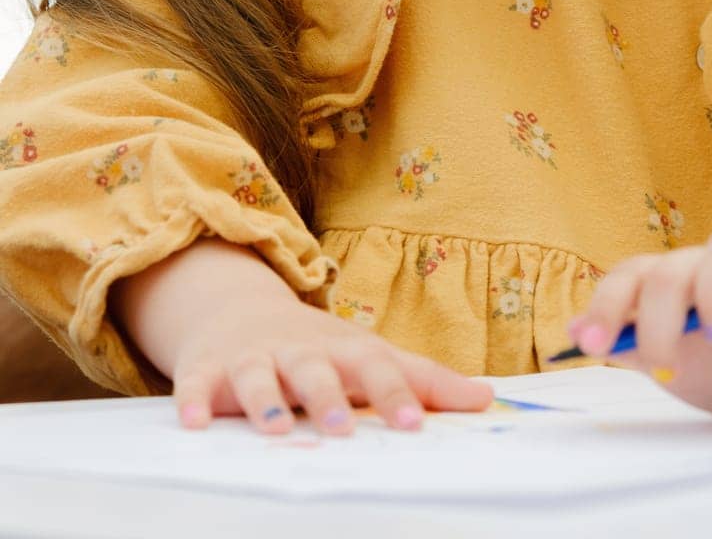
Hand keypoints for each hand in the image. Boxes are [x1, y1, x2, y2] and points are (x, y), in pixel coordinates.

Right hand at [172, 289, 494, 435]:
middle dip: (326, 397)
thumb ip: (426, 380)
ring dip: (266, 400)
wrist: (239, 311)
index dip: (394, 394)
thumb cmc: (318, 346)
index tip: (415, 425)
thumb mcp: (369, 355)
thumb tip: (488, 399)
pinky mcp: (206, 370)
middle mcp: (298, 350)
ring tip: (276, 429)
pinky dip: (192, 401)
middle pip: (314, 369)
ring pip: (257, 376)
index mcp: (342, 349)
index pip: (374, 367)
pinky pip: (195, 385)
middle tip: (341, 429)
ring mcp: (251, 358)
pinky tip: (193, 423)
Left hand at [567, 228, 711, 427]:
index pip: (631, 276)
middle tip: (662, 365)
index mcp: (670, 283)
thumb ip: (626, 345)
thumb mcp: (666, 365)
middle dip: (658, 320)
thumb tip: (572, 332)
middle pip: (673, 270)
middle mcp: (706, 267)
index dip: (606, 306)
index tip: (590, 345)